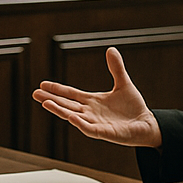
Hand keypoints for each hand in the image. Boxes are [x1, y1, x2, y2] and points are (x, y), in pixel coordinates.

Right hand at [32, 47, 161, 148]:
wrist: (147, 124)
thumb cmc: (134, 107)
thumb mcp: (124, 84)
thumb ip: (116, 68)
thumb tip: (111, 49)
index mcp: (92, 101)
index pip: (70, 94)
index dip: (57, 89)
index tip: (42, 84)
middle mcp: (90, 112)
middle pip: (66, 104)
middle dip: (51, 99)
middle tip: (35, 93)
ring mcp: (96, 123)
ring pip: (73, 116)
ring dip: (59, 110)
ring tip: (46, 103)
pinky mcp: (105, 133)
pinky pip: (90, 129)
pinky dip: (80, 124)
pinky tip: (71, 118)